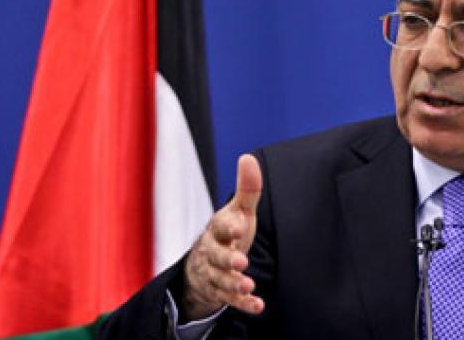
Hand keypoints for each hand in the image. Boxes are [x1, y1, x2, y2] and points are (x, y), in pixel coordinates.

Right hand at [182, 154, 264, 319]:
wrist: (205, 263)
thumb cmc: (228, 232)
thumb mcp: (238, 211)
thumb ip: (247, 189)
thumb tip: (248, 157)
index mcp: (217, 230)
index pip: (220, 227)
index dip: (229, 227)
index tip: (240, 226)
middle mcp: (212, 252)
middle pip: (216, 256)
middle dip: (228, 259)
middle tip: (242, 262)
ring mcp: (215, 273)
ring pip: (220, 280)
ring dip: (234, 283)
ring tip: (248, 285)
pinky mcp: (221, 292)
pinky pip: (230, 300)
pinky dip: (243, 303)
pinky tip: (258, 305)